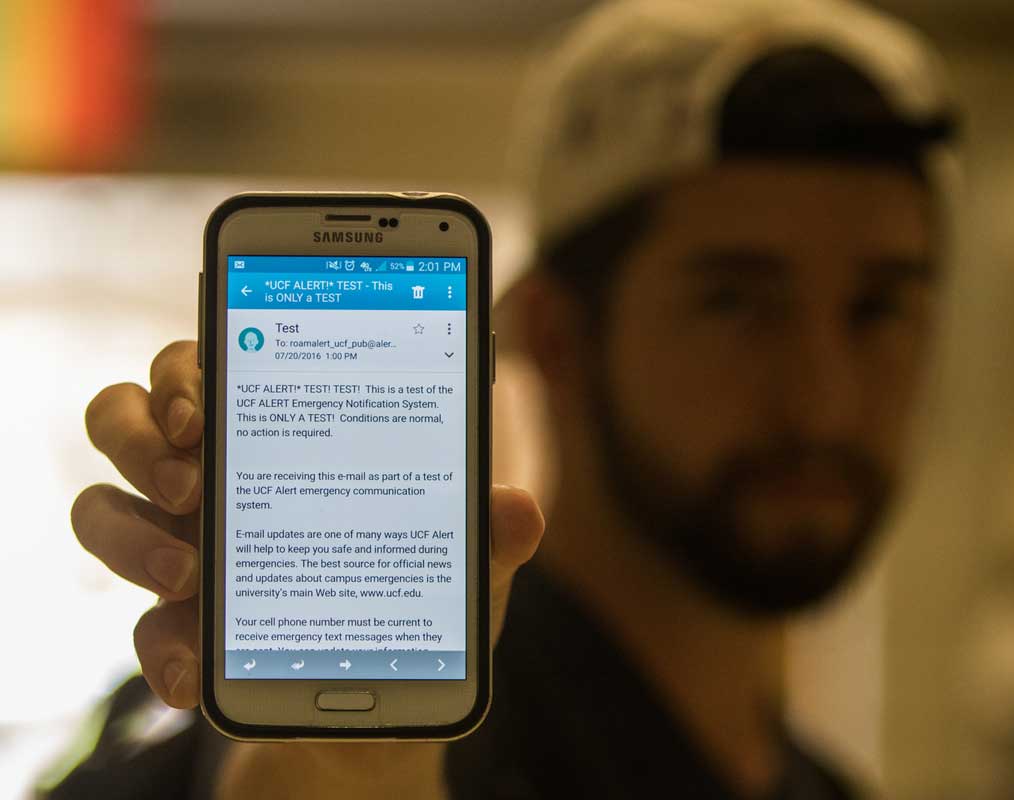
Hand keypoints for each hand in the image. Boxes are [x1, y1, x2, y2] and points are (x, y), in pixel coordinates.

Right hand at [72, 340, 544, 797]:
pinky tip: (195, 676)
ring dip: (128, 533)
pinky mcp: (178, 628)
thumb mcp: (466, 567)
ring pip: (100, 507)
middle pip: (129, 416)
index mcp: (281, 437)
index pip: (209, 367)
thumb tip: (519, 508)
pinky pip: (139, 626)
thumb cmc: (417, 600)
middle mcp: (217, 479)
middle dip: (141, 435)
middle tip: (193, 479)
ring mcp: (187, 549)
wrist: (384, 702)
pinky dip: (160, 650)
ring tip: (191, 574)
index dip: (188, 369)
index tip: (205, 403)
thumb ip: (488, 534)